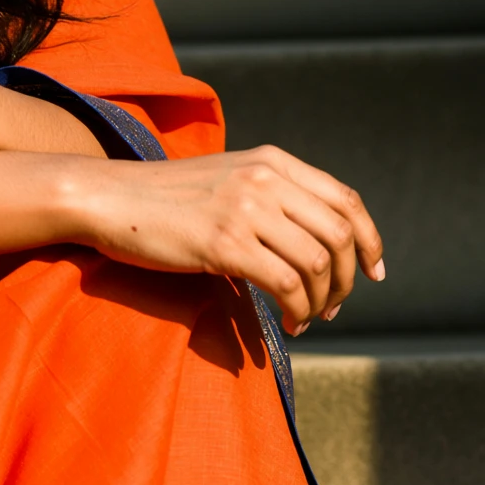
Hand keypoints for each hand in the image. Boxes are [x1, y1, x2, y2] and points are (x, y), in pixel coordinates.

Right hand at [74, 145, 385, 334]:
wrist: (110, 198)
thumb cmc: (165, 198)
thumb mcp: (227, 179)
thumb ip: (270, 194)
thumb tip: (314, 240)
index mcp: (272, 161)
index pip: (345, 200)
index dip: (370, 239)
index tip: (374, 272)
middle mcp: (265, 179)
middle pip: (339, 234)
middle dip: (349, 279)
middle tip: (336, 306)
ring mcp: (245, 210)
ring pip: (317, 263)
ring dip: (323, 300)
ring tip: (309, 318)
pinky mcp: (224, 244)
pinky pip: (286, 285)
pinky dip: (298, 310)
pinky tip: (289, 323)